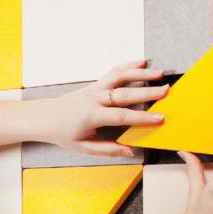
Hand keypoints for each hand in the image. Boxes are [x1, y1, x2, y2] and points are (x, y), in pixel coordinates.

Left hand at [41, 60, 168, 156]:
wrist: (45, 117)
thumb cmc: (64, 134)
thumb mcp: (84, 147)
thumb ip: (108, 149)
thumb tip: (130, 151)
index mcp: (91, 116)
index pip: (121, 115)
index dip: (141, 117)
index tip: (159, 118)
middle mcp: (94, 98)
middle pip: (124, 93)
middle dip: (147, 91)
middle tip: (166, 91)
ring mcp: (95, 88)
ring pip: (120, 77)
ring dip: (140, 73)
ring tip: (160, 73)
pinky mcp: (95, 84)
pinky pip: (114, 73)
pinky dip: (129, 66)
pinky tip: (143, 62)